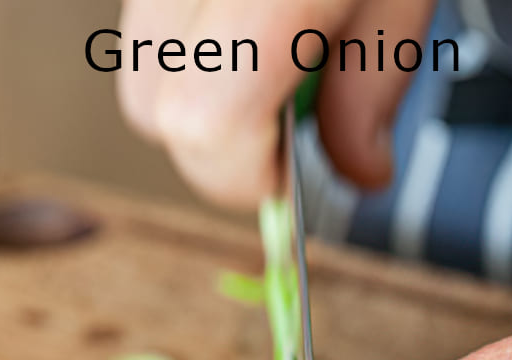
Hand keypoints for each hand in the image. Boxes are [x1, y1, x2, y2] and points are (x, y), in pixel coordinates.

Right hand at [117, 0, 434, 207]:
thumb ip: (374, 90)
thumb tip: (359, 173)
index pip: (208, 120)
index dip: (245, 173)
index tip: (287, 178)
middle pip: (153, 109)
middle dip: (215, 149)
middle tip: (278, 131)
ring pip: (137, 74)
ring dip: (196, 104)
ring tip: (264, 70)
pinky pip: (141, 30)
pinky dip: (186, 57)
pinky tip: (239, 32)